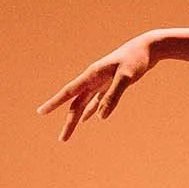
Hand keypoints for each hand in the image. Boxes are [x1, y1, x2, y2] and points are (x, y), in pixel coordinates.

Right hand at [36, 35, 155, 140]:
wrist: (148, 48)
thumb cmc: (137, 60)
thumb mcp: (126, 78)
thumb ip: (113, 96)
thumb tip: (100, 117)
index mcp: (92, 75)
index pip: (69, 92)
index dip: (54, 103)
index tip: (40, 112)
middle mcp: (92, 79)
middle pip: (76, 104)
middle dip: (69, 122)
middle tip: (62, 140)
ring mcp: (101, 82)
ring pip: (84, 103)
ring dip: (77, 118)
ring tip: (68, 134)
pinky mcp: (110, 84)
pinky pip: (96, 100)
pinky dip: (91, 110)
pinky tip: (89, 119)